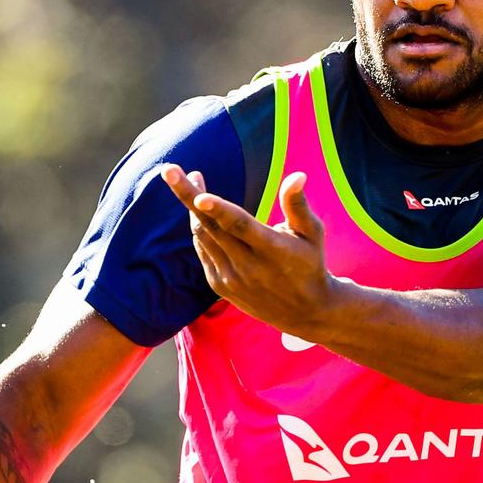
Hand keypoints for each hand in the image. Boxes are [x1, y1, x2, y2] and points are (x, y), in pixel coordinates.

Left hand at [161, 164, 335, 336]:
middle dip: (189, 196)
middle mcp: (248, 266)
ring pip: (202, 236)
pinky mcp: (220, 286)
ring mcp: (230, 278)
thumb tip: (297, 175)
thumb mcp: (312, 233)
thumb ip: (297, 205)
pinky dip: (199, 227)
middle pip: (211, 226)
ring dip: (192, 207)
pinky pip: (202, 250)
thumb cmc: (310, 263)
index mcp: (272, 250)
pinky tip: (201, 210)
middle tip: (169, 169)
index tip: (200, 196)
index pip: (240, 226)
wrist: (304, 312)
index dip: (219, 209)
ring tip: (191, 180)